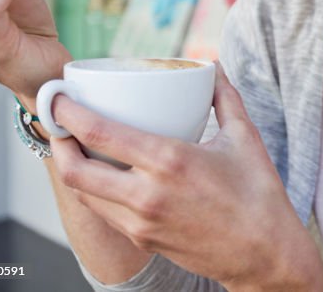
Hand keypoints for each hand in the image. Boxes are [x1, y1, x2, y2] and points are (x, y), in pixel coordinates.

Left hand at [49, 64, 322, 291]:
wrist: (264, 254)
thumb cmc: (258, 195)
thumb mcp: (244, 138)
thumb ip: (225, 98)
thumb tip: (215, 68)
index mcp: (170, 161)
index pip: (100, 134)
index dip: (70, 114)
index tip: (59, 97)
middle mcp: (147, 194)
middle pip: (75, 171)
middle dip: (58, 142)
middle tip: (58, 122)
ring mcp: (141, 221)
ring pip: (84, 194)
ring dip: (71, 168)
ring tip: (75, 146)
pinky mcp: (143, 239)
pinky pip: (104, 210)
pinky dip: (93, 189)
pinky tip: (103, 175)